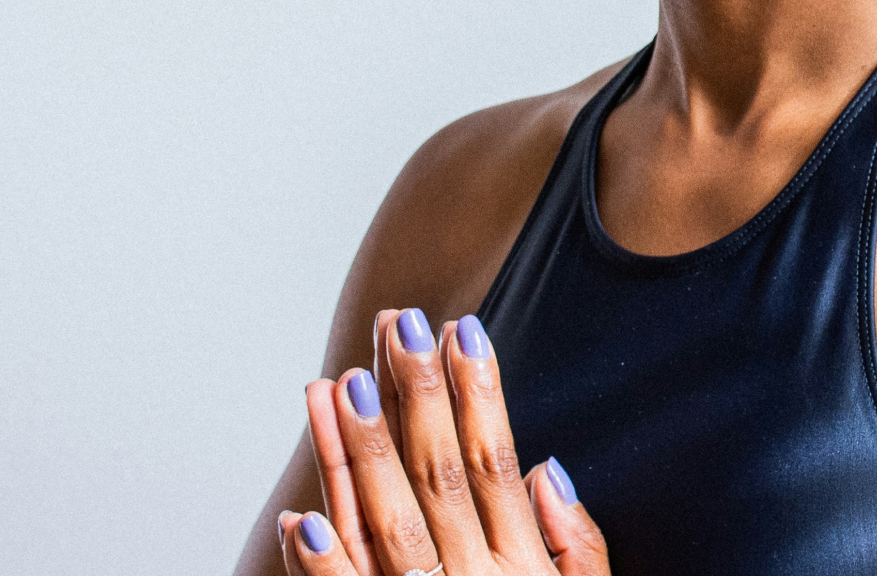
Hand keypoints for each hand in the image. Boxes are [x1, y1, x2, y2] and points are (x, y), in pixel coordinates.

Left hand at [276, 309, 609, 575]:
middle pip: (441, 479)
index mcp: (523, 573)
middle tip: (399, 325)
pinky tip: (301, 514)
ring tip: (340, 384)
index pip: (497, 467)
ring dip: (361, 456)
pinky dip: (323, 567)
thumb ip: (575, 550)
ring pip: (387, 528)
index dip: (480, 397)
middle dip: (419, 397)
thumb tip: (549, 467)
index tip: (464, 330)